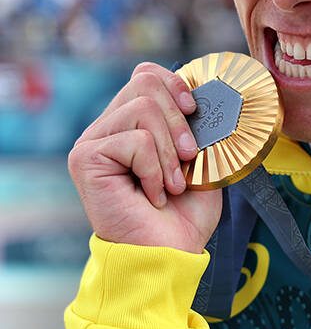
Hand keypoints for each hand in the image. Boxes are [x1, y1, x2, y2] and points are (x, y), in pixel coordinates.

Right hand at [68, 62, 221, 252]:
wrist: (170, 253)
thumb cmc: (184, 213)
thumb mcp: (202, 159)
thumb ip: (197, 124)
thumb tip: (207, 94)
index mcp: (131, 124)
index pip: (146, 74)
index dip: (175, 84)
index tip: (195, 111)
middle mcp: (106, 128)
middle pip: (145, 83)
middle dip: (179, 120)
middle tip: (188, 157)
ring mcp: (91, 142)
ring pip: (143, 109)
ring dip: (169, 152)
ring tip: (171, 185)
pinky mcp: (84, 159)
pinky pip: (135, 141)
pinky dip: (156, 170)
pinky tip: (153, 195)